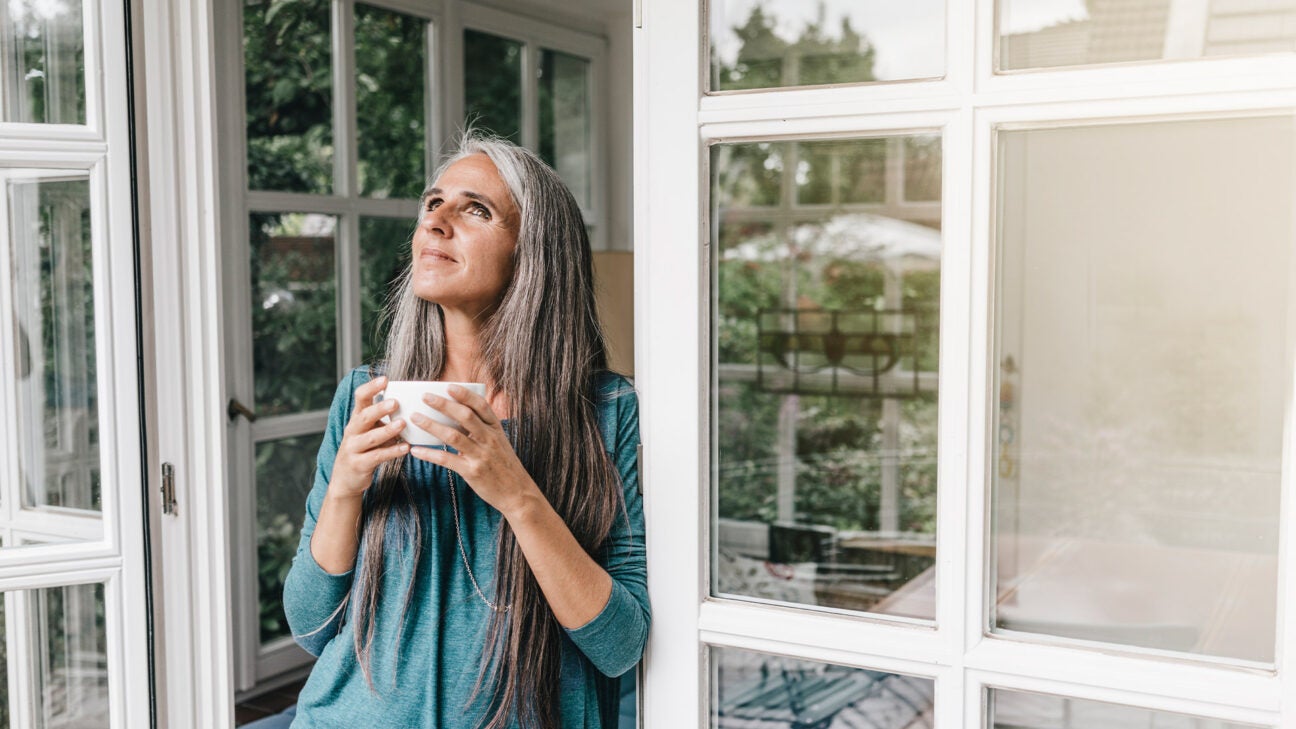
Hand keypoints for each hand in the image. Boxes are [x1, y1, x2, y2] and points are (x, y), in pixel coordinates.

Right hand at [328, 375, 410, 497]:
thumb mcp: (370, 431)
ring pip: (370, 437)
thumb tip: (410, 403)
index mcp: (357, 419)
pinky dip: (392, 451)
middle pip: (363, 416)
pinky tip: (406, 448)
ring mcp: (354, 448)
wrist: (345, 480)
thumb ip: (383, 419)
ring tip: (403, 423)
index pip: (360, 398)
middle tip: (395, 402)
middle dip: (379, 408)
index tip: (385, 379)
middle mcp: (353, 431)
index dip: (371, 388)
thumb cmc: (364, 450)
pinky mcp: (359, 465)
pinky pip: (377, 457)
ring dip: (387, 430)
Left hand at [407, 385, 538, 515]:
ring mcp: (481, 455)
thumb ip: (481, 430)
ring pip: (453, 436)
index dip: (465, 395)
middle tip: (425, 397)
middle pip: (465, 416)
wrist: (517, 493)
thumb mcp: (498, 443)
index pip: (481, 406)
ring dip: (432, 425)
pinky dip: (430, 454)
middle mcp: (490, 440)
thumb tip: (455, 417)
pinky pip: (447, 459)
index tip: (449, 386)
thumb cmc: (504, 466)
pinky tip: (416, 451)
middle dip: (444, 405)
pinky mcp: (472, 471)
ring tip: (416, 418)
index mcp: (496, 430)